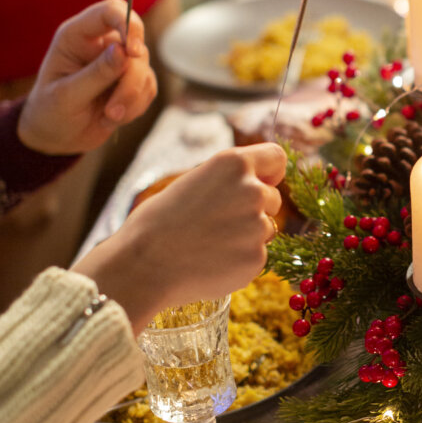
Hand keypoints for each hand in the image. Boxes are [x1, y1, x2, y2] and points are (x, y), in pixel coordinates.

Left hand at [17, 0, 156, 155]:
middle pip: (135, 46)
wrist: (56, 137)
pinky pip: (148, 89)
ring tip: (108, 117)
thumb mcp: (66, 95)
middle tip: (113, 110)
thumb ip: (95, 74)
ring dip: (131, 99)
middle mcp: (101, 44)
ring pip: (145, 71)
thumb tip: (123, 52)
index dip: (128, 24)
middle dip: (130, 81)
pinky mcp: (132, 82)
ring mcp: (120, 63)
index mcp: (78, 36)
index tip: (133, 51)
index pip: (110, 11)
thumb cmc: (51, 111)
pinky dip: (135, 108)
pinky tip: (112, 118)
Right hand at [73, 144, 287, 333]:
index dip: (270, 173)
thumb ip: (228, 182)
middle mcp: (253, 190)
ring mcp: (258, 226)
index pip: (276, 158)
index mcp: (233, 164)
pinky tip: (210, 262)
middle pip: (273, 198)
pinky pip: (257, 257)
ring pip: (266, 229)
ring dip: (247, 236)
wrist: (143, 264)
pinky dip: (240, 261)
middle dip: (255, 209)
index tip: (263, 183)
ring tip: (209, 244)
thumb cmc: (158, 223)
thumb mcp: (194, 183)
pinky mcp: (257, 258)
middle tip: (218, 223)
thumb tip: (255, 186)